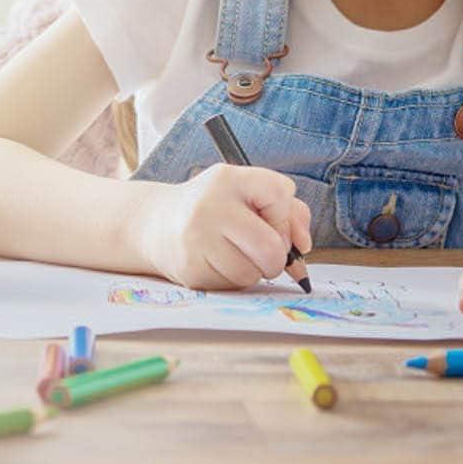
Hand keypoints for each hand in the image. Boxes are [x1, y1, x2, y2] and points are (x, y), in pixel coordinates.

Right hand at [139, 164, 312, 289]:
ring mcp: (197, 238)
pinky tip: (219, 262)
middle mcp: (210, 205)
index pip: (279, 193)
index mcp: (229, 178)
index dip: (286, 216)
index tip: (273, 222)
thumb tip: (303, 246)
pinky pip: (233, 285)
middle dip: (277, 257)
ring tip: (236, 253)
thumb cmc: (216, 208)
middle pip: (270, 246)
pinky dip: (234, 279)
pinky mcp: (190, 268)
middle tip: (266, 252)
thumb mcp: (247, 193)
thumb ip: (288, 211)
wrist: (158, 224)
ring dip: (254, 270)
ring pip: (253, 272)